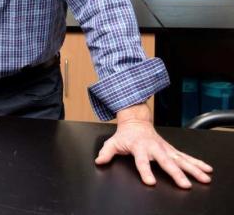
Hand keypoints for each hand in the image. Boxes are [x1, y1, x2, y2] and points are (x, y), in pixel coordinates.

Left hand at [95, 103, 212, 188]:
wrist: (135, 120)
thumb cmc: (125, 135)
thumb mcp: (113, 142)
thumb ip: (106, 153)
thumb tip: (99, 161)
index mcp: (139, 147)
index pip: (142, 161)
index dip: (145, 171)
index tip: (150, 182)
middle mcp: (154, 148)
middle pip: (166, 162)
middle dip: (176, 173)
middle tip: (184, 184)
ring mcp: (164, 148)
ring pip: (180, 160)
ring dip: (193, 169)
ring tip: (204, 178)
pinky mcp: (171, 149)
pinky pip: (185, 156)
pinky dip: (197, 163)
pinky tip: (206, 170)